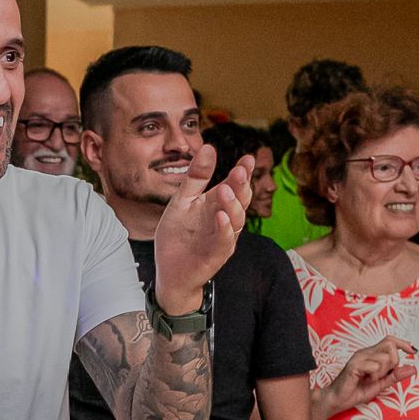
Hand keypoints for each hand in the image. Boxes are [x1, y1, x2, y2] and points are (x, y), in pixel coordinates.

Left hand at [152, 145, 250, 303]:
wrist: (170, 272)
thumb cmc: (178, 237)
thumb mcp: (183, 201)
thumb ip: (196, 177)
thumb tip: (209, 147)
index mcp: (217, 204)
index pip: (235, 185)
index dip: (243, 172)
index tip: (248, 158)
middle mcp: (225, 220)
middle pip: (240, 200)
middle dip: (241, 185)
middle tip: (240, 170)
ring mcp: (223, 238)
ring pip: (236, 220)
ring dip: (233, 205)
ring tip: (226, 190)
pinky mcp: (216, 255)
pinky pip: (224, 241)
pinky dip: (224, 229)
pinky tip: (221, 217)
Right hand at [312, 336, 415, 419]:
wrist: (337, 400)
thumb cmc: (355, 391)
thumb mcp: (381, 384)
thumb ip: (395, 376)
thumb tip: (413, 368)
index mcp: (372, 354)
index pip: (390, 340)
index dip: (404, 343)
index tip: (413, 352)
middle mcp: (365, 352)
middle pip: (390, 345)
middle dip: (394, 361)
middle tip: (383, 374)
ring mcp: (359, 357)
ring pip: (384, 358)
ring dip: (382, 373)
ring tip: (371, 380)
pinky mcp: (354, 365)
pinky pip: (374, 367)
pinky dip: (374, 377)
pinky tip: (366, 381)